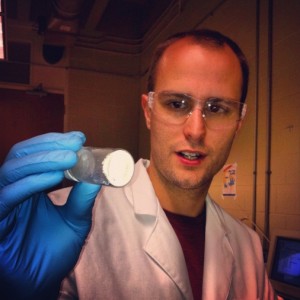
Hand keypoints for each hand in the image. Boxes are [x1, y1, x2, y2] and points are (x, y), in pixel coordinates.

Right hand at [0, 132, 100, 298]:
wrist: (42, 282)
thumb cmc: (56, 251)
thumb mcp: (76, 221)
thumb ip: (82, 198)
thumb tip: (96, 174)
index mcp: (30, 188)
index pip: (36, 155)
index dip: (55, 143)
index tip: (79, 138)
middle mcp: (14, 190)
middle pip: (21, 156)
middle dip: (48, 146)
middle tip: (75, 143)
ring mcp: (2, 204)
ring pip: (11, 170)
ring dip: (42, 159)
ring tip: (69, 157)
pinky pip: (6, 197)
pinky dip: (30, 183)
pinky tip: (54, 176)